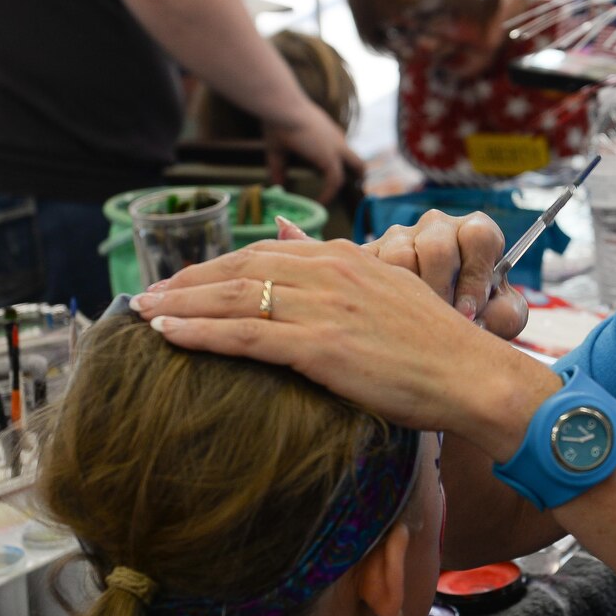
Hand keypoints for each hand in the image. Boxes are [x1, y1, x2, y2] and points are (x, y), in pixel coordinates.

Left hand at [130, 240, 558, 451]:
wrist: (473, 376)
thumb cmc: (438, 347)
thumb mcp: (389, 290)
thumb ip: (338, 266)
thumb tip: (294, 240)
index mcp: (346, 259)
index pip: (264, 253)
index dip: (217, 266)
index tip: (183, 280)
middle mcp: (330, 272)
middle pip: (238, 270)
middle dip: (186, 281)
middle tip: (145, 296)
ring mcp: (323, 307)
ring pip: (232, 298)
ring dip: (179, 303)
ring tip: (141, 313)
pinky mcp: (320, 345)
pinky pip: (244, 334)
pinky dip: (199, 332)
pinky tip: (167, 335)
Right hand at [263, 106, 364, 204]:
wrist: (283, 107)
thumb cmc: (278, 120)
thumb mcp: (278, 147)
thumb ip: (279, 167)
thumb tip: (277, 185)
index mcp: (326, 131)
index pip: (340, 148)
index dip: (339, 162)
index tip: (332, 174)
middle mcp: (335, 138)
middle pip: (355, 158)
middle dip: (356, 172)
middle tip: (352, 186)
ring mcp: (336, 147)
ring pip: (357, 166)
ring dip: (353, 181)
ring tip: (350, 196)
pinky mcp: (331, 158)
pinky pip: (336, 181)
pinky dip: (330, 193)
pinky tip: (321, 201)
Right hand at [363, 209, 530, 338]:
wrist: (434, 328)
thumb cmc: (474, 313)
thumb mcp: (500, 316)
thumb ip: (503, 314)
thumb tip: (476, 319)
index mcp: (475, 233)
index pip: (479, 236)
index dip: (476, 275)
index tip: (470, 311)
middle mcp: (438, 227)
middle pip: (437, 247)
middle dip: (442, 292)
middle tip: (441, 322)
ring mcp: (400, 236)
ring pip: (400, 256)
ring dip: (410, 295)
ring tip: (416, 321)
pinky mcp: (368, 253)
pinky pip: (369, 267)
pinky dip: (379, 295)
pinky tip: (390, 315)